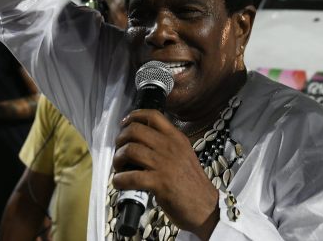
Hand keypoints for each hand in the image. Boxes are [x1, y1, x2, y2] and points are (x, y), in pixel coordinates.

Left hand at [112, 110, 219, 239]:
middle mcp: (170, 147)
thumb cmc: (192, 183)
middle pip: (136, 130)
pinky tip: (119, 183)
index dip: (134, 116)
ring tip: (119, 168)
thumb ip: (167, 146)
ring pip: (130, 150)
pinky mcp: (159, 183)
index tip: (124, 124)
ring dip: (118, 159)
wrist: (205, 206)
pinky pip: (130, 177)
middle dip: (120, 139)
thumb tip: (142, 142)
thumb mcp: (184, 155)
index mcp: (177, 138)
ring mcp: (165, 164)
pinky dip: (119, 179)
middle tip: (119, 151)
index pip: (153, 116)